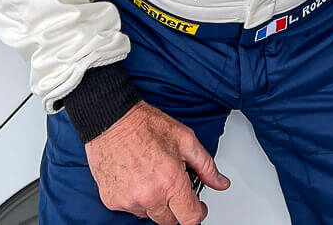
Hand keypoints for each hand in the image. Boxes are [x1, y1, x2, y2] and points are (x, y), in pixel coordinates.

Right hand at [84, 101, 229, 222]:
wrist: (111, 119)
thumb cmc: (144, 125)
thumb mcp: (185, 139)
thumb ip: (206, 165)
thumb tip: (221, 182)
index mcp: (170, 182)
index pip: (190, 218)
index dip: (198, 213)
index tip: (197, 206)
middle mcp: (150, 196)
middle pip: (170, 221)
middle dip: (175, 207)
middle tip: (172, 185)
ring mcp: (129, 200)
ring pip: (149, 215)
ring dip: (154, 203)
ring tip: (152, 177)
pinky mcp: (112, 200)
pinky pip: (131, 209)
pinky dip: (136, 198)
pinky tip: (136, 177)